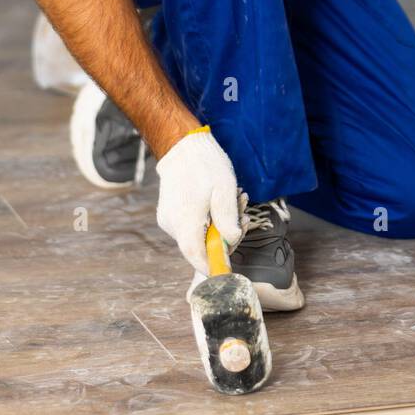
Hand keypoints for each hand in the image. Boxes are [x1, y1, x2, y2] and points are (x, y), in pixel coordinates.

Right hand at [155, 128, 243, 272]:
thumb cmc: (205, 164)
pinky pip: (192, 226)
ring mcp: (169, 220)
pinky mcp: (171, 215)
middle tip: (245, 217)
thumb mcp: (224, 189)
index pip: (196, 256)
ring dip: (220, 226)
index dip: (214, 266)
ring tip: (237, 200)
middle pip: (199, 248)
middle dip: (226, 239)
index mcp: (184, 220)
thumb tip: (232, 242)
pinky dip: (210, 220)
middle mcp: (172, 224)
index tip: (231, 269)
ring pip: (197, 236)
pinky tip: (222, 202)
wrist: (182, 146)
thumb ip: (228, 219)